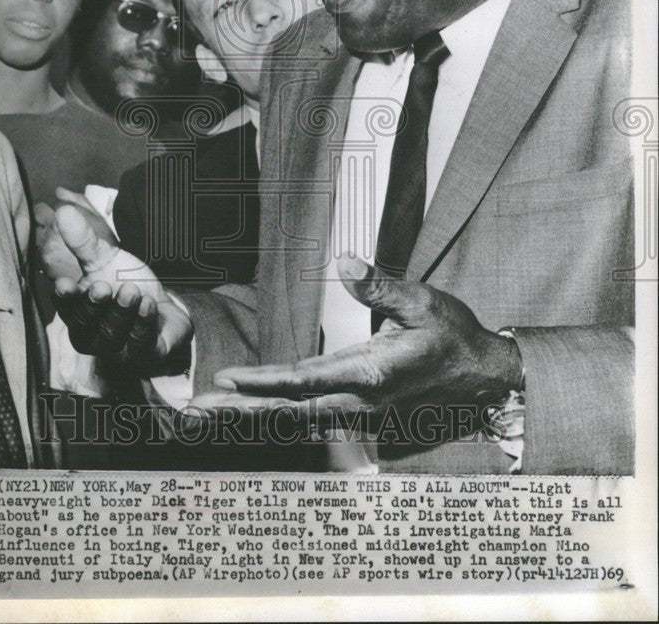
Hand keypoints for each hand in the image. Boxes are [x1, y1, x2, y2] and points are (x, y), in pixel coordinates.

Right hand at [52, 205, 192, 375]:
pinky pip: (140, 343)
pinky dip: (143, 323)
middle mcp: (92, 336)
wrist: (164, 310)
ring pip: (112, 335)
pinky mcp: (143, 354)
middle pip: (85, 325)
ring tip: (131, 290)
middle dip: (94, 306)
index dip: (65, 298)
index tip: (66, 284)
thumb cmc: (126, 285)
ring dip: (121, 312)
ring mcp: (117, 349)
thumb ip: (85, 242)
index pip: (66, 308)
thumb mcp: (106, 262)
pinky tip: (149, 305)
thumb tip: (64, 211)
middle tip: (102, 286)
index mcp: (78, 313)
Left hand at [190, 254, 521, 437]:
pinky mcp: (359, 406)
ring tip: (210, 413)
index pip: (305, 381)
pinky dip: (277, 413)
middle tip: (195, 411)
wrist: (483, 373)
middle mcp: (359, 400)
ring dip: (252, 415)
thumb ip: (381, 286)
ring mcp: (359, 409)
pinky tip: (252, 410)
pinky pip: (310, 414)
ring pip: (295, 416)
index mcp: (369, 375)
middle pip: (288, 409)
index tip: (226, 381)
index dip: (263, 382)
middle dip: (240, 410)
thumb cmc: (454, 335)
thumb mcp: (424, 302)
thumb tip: (346, 261)